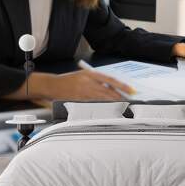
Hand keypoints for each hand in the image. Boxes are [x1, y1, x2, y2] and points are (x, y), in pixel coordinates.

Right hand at [4, 70, 134, 101]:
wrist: (52, 85)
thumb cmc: (69, 80)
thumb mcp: (84, 76)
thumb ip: (97, 81)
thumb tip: (113, 89)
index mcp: (90, 74)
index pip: (110, 79)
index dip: (122, 85)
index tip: (131, 90)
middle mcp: (88, 82)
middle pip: (108, 91)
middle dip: (119, 97)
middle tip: (129, 102)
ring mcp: (83, 92)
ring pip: (102, 99)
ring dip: (112, 104)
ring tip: (122, 107)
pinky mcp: (79, 101)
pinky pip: (93, 105)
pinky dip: (102, 108)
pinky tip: (108, 111)